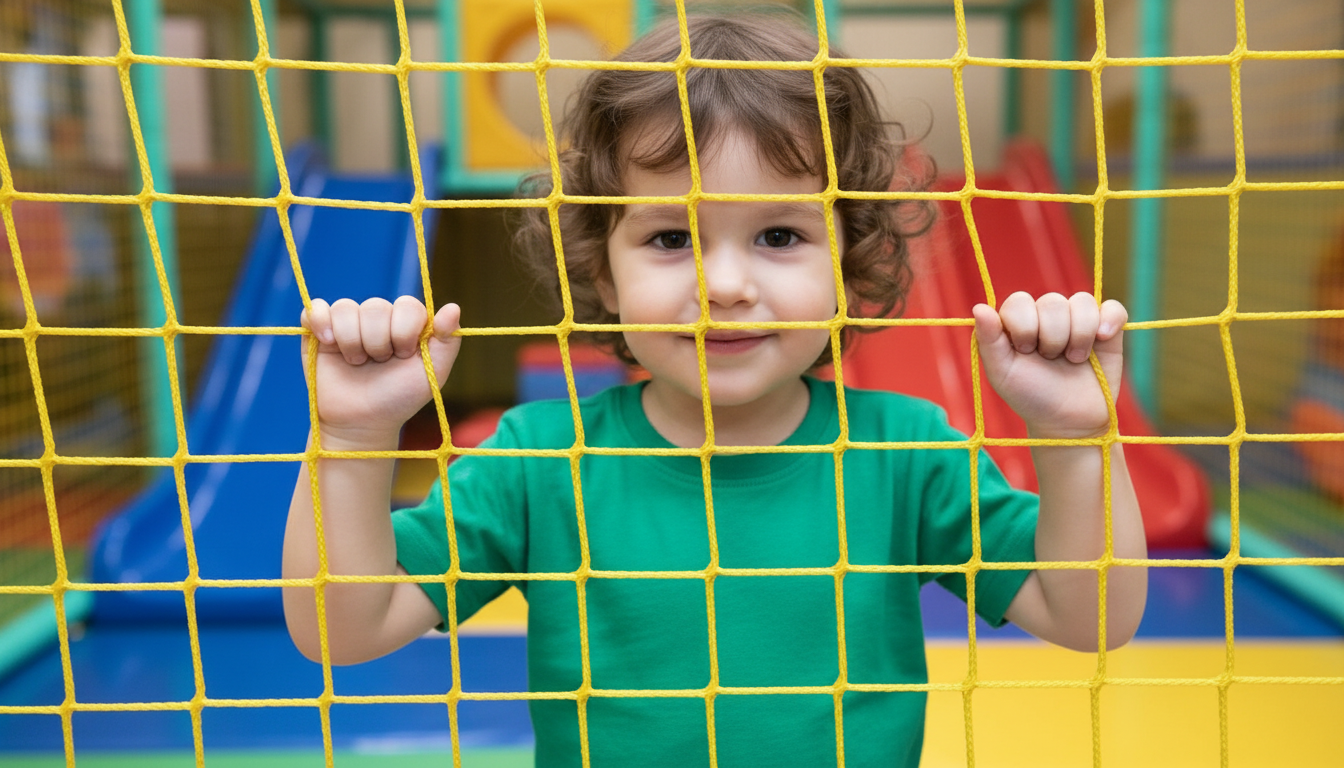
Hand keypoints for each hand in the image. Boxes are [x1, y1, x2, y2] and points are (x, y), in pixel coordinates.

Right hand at [300, 296, 461, 445]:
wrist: (361, 424)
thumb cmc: (399, 399)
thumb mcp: (432, 374)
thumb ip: (447, 341)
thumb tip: (453, 307)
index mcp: (406, 323)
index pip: (407, 305)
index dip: (404, 331)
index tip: (403, 355)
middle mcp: (378, 318)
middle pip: (375, 306)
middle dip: (378, 342)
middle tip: (378, 363)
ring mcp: (347, 323)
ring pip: (345, 308)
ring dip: (352, 341)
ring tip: (356, 363)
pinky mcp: (318, 331)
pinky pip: (315, 309)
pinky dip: (319, 322)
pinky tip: (328, 343)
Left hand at [972, 292, 1125, 438]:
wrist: (1069, 422)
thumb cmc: (1030, 396)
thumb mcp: (1002, 373)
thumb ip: (988, 340)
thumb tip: (978, 307)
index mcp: (1018, 321)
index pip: (1020, 301)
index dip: (1024, 326)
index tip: (1025, 351)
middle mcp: (1047, 315)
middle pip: (1052, 301)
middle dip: (1051, 336)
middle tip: (1050, 360)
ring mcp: (1078, 319)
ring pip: (1082, 303)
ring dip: (1078, 335)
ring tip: (1074, 360)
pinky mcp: (1107, 328)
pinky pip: (1113, 308)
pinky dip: (1109, 320)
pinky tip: (1101, 339)